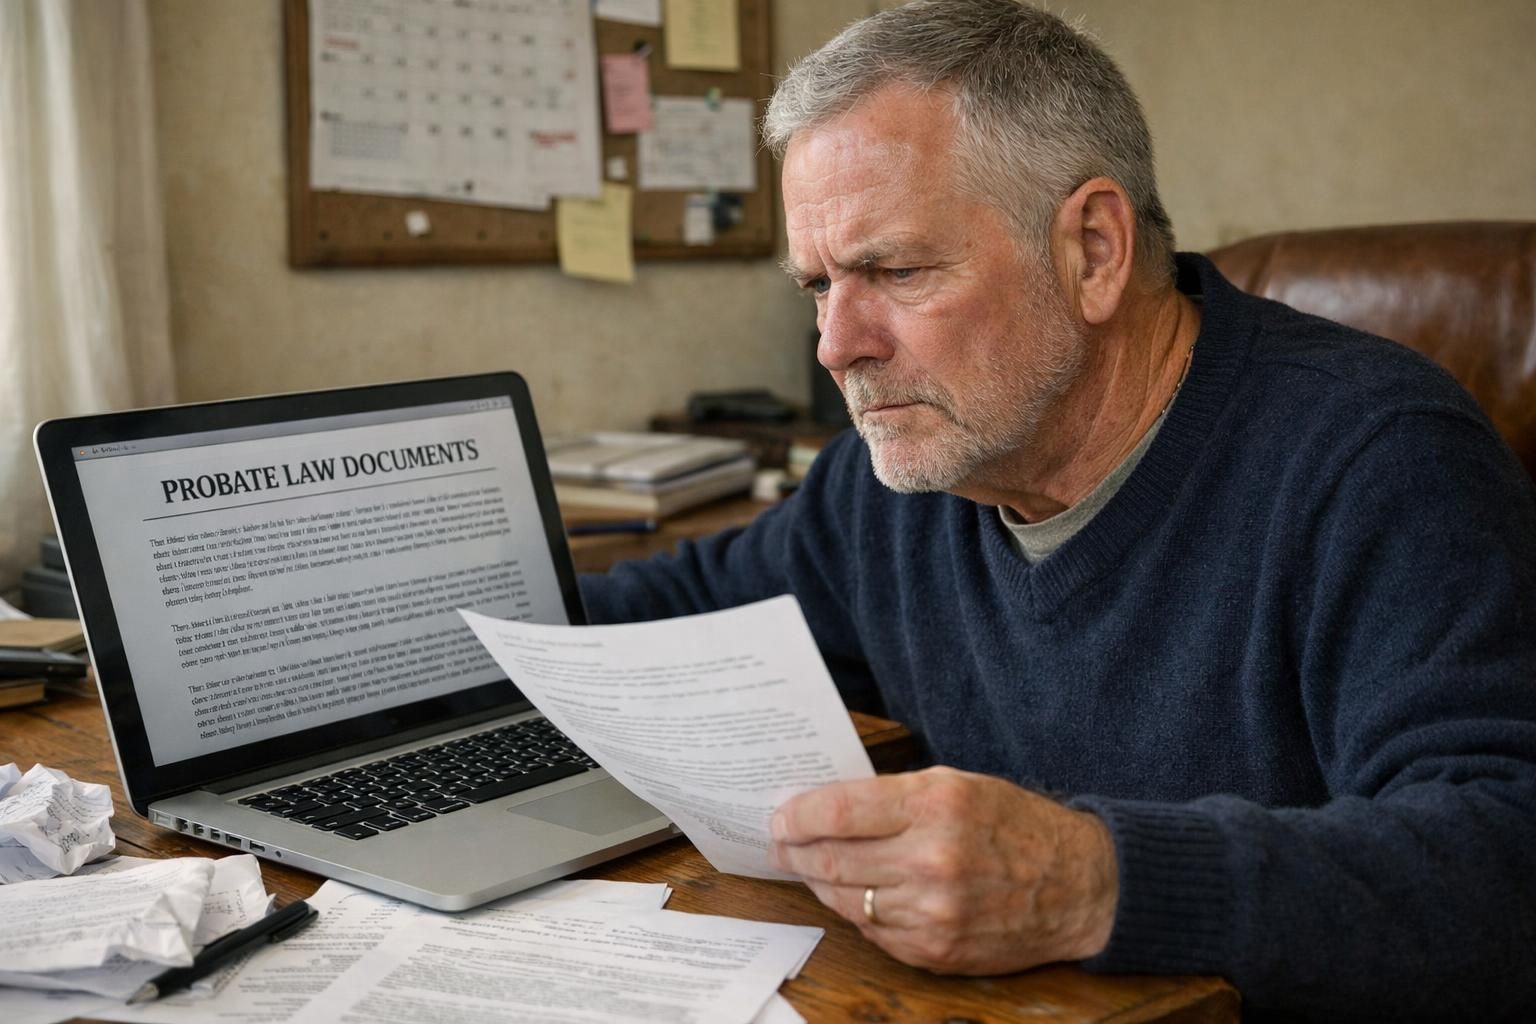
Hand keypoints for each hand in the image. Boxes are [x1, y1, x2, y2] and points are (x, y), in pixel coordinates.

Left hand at [769, 766, 1118, 974]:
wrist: (1081, 886)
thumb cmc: (1017, 825)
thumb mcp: (959, 785)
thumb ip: (894, 795)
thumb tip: (826, 808)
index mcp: (937, 804)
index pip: (840, 811)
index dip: (798, 814)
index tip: (779, 814)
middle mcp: (932, 859)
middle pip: (832, 858)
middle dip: (795, 849)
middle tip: (779, 842)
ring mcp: (933, 912)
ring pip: (845, 898)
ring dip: (820, 881)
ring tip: (809, 865)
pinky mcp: (935, 950)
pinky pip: (872, 930)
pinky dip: (856, 910)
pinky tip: (854, 893)